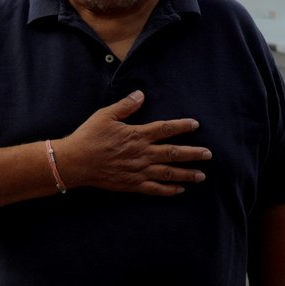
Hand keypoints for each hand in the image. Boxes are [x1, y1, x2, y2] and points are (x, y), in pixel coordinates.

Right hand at [56, 90, 211, 195]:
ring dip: (187, 174)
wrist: (76, 161)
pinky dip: (169, 190)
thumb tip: (141, 95)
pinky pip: (156, 189)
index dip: (182, 126)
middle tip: (208, 154)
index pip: (165, 129)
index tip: (195, 125)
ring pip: (169, 173)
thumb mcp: (104, 115)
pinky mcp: (132, 184)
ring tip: (201, 175)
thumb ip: (125, 106)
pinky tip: (180, 190)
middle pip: (174, 153)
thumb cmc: (89, 136)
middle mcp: (142, 153)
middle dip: (193, 153)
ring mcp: (139, 171)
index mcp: (137, 135)